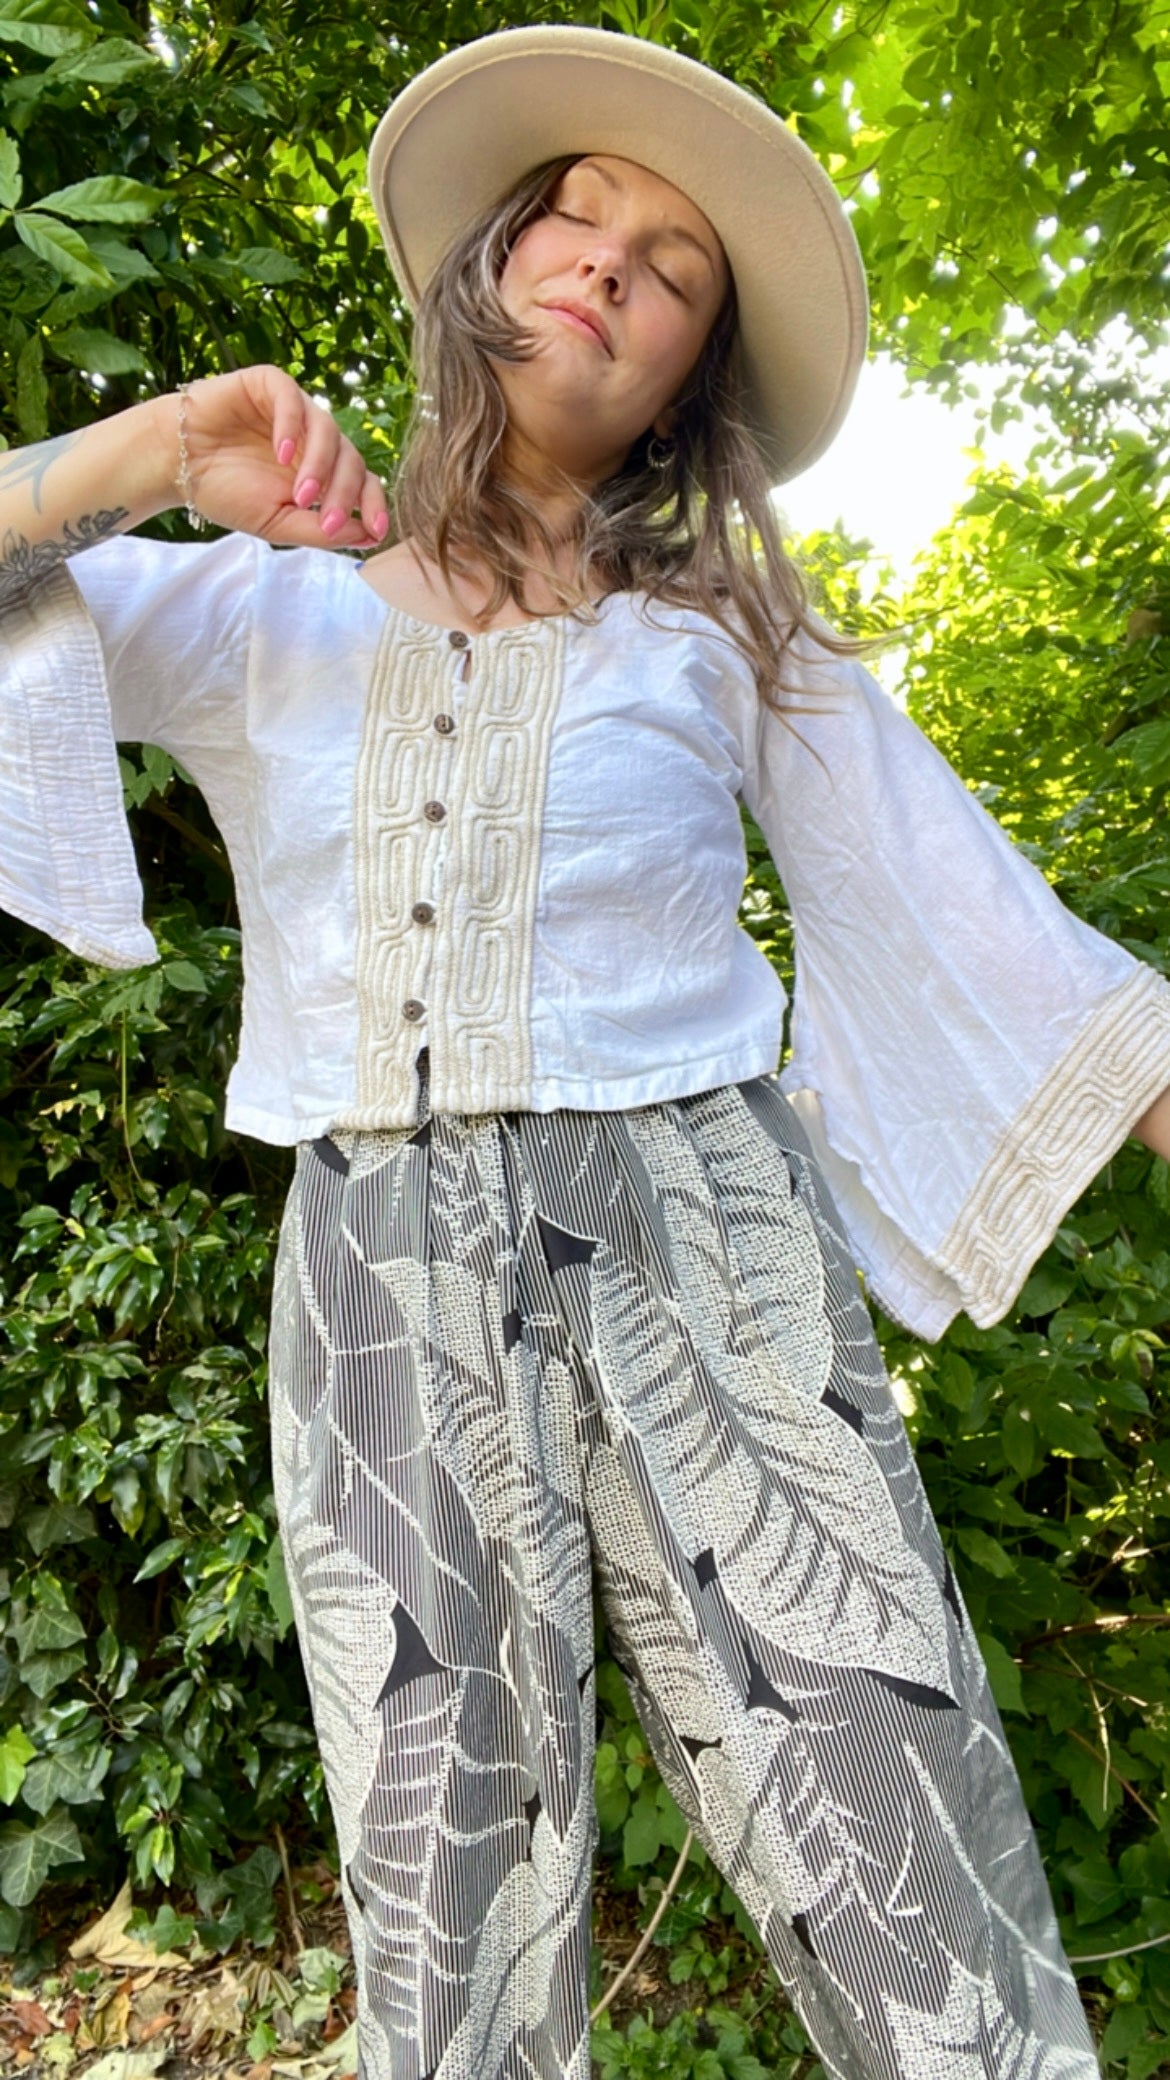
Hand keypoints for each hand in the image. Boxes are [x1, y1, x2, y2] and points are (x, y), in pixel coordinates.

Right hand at [158, 366, 388, 549]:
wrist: (176, 465)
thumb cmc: (225, 492)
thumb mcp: (276, 523)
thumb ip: (319, 530)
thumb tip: (367, 536)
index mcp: (321, 471)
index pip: (362, 481)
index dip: (374, 504)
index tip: (376, 532)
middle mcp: (314, 439)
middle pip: (351, 458)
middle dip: (344, 493)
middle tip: (326, 519)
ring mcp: (295, 410)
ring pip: (328, 429)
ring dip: (319, 466)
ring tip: (300, 495)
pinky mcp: (270, 386)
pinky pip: (292, 399)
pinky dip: (292, 427)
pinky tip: (282, 454)